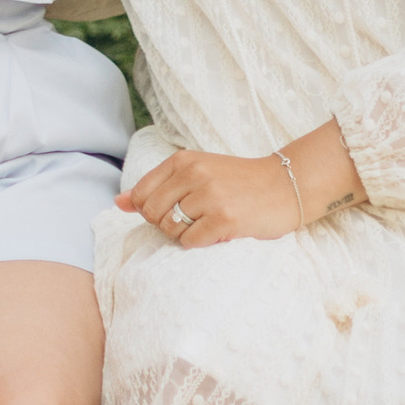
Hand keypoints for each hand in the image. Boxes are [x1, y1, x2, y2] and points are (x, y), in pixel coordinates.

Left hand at [119, 146, 301, 246]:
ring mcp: (210, 197)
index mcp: (183, 160)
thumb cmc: (237, 181)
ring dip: (185, 235)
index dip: (152, 210)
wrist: (285, 185)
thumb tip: (119, 203)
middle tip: (194, 220)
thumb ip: (156, 186)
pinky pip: (191, 242)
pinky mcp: (225, 220)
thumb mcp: (196, 172)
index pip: (143, 195)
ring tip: (206, 225)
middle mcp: (194, 174)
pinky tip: (217, 232)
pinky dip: (200, 243)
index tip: (174, 210)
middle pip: (153, 214)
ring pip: (171, 230)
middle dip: (167, 225)